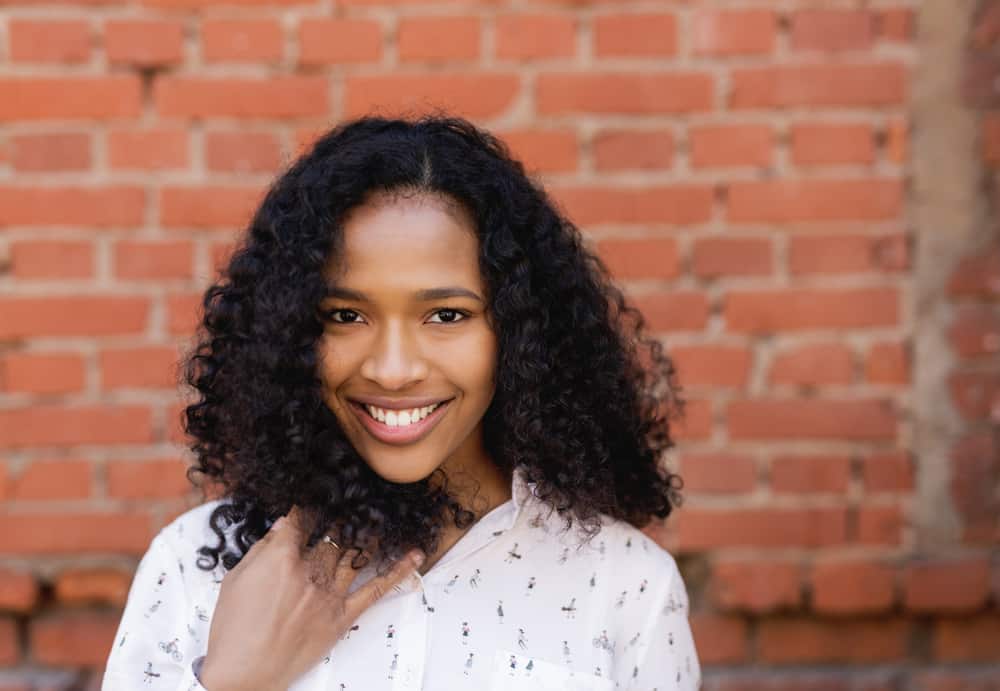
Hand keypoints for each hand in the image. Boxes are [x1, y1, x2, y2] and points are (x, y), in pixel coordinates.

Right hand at [199, 505, 423, 690]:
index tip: (315, 496)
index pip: (301, 520)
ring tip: (380, 516)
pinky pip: (376, 590)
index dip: (308, 505)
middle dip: (341, 516)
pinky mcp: (341, 617)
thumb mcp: (235, 580)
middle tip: (353, 501)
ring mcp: (328, 594)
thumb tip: (284, 525)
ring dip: (369, 532)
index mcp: (281, 558)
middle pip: (331, 534)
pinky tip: (415, 555)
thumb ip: (262, 549)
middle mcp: (309, 572)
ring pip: (356, 553)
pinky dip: (398, 571)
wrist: (242, 675)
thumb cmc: (232, 629)